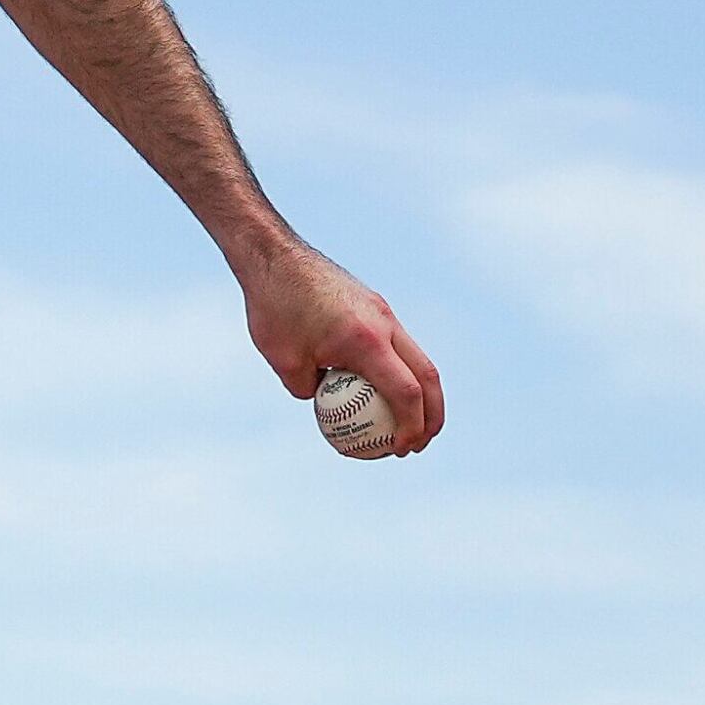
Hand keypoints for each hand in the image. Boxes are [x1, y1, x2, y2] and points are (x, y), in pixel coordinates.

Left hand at [239, 238, 443, 454]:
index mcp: (366, 341)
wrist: (272, 253)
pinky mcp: (375, 303)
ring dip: (421, 392)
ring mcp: (383, 310)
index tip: (400, 450)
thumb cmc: (273, 307)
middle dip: (432, 416)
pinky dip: (401, 369)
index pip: (406, 393)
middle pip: (427, 375)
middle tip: (419, 444)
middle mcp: (385, 323)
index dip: (410, 427)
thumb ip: (309, 390)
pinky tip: (382, 387)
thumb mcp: (284, 362)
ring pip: (418, 357)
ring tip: (409, 422)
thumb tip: (325, 406)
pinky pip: (399, 343)